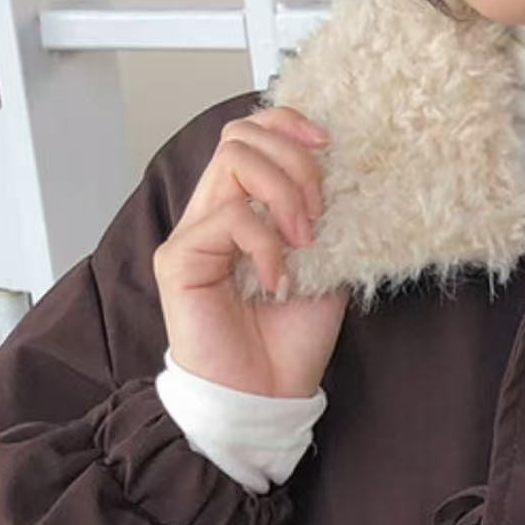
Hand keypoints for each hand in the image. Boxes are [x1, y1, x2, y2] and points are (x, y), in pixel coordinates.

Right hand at [152, 105, 347, 399]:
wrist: (266, 400)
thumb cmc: (287, 345)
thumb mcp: (326, 271)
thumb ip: (324, 224)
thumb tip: (344, 180)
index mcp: (244, 212)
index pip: (251, 136)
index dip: (288, 124)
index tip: (329, 146)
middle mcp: (213, 214)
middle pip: (241, 136)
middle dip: (294, 162)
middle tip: (319, 214)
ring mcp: (193, 234)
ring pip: (234, 160)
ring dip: (284, 192)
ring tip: (305, 243)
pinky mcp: (179, 260)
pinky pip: (229, 218)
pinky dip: (267, 245)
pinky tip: (279, 282)